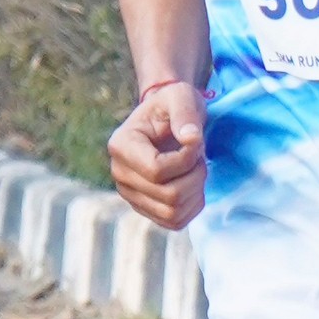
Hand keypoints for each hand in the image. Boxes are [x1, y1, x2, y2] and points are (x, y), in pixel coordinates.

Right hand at [108, 80, 205, 229]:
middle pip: (168, 195)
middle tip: (198, 156)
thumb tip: (191, 139)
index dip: (185, 161)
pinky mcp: (145, 208)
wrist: (166, 120)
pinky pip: (174, 222)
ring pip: (172, 213)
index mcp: (121, 146)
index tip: (195, 142)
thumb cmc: (172, 105)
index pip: (156, 170)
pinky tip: (193, 185)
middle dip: (195, 176)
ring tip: (195, 169)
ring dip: (196, 192)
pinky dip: (192, 207)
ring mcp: (130, 195)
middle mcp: (120, 174)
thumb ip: (185, 112)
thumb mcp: (181, 97)